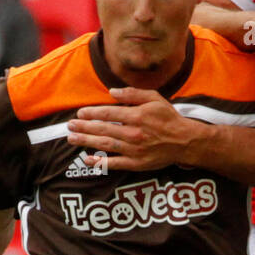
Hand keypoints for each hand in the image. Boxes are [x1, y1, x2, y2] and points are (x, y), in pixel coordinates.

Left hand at [66, 86, 192, 170]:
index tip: (80, 113)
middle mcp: (133, 133)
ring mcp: (134, 149)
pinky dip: (100, 162)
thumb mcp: (154, 98)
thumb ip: (133, 94)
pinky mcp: (136, 163)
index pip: (108, 113)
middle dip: (84, 127)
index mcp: (137, 116)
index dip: (92, 113)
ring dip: (86, 142)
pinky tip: (87, 159)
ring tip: (72, 139)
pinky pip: (114, 163)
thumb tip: (112, 91)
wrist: (184, 142)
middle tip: (69, 126)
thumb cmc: (169, 118)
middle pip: (103, 129)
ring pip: (105, 145)